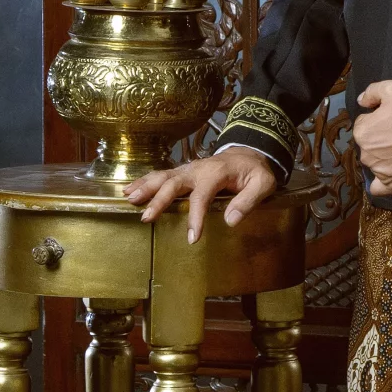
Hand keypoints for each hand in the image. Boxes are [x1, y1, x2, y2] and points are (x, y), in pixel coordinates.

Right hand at [125, 146, 278, 241]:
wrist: (248, 153)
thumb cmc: (255, 172)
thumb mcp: (263, 184)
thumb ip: (249, 201)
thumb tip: (231, 221)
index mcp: (217, 173)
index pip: (202, 196)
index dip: (196, 217)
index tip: (192, 237)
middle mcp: (198, 169)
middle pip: (175, 183)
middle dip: (160, 200)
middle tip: (146, 217)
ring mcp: (188, 169)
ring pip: (163, 177)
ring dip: (145, 187)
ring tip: (129, 199)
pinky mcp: (182, 172)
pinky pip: (161, 175)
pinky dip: (143, 181)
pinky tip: (128, 190)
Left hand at [353, 79, 391, 197]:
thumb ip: (372, 91)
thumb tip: (361, 101)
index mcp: (362, 131)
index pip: (364, 124)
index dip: (378, 119)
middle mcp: (366, 153)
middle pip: (369, 144)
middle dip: (380, 138)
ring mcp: (378, 171)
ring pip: (375, 162)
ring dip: (384, 157)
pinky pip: (378, 188)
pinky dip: (381, 183)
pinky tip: (389, 175)